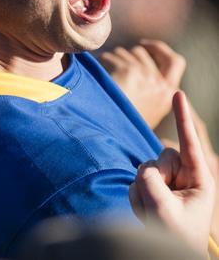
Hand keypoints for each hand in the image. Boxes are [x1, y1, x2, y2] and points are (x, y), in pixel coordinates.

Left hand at [99, 39, 185, 128]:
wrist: (107, 133)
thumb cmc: (122, 124)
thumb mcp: (147, 109)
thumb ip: (151, 89)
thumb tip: (142, 62)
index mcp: (167, 92)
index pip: (175, 61)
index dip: (159, 49)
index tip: (144, 45)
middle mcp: (158, 81)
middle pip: (141, 51)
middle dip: (127, 55)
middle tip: (114, 64)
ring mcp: (143, 74)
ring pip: (123, 52)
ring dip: (112, 60)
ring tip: (104, 82)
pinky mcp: (126, 70)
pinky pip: (108, 56)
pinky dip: (100, 64)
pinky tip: (96, 81)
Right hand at [130, 91, 215, 254]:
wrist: (166, 256)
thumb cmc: (176, 236)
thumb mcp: (164, 208)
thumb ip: (149, 180)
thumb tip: (142, 170)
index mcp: (199, 180)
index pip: (188, 142)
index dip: (182, 117)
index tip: (178, 92)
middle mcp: (183, 177)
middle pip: (160, 158)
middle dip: (154, 180)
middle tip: (158, 207)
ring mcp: (168, 183)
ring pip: (144, 170)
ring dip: (144, 194)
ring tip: (154, 215)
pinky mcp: (154, 190)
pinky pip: (136, 182)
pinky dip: (138, 199)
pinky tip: (148, 214)